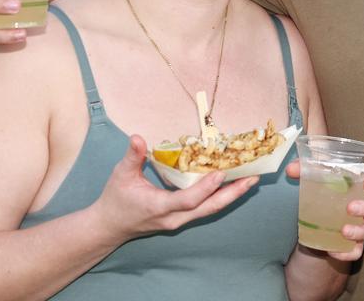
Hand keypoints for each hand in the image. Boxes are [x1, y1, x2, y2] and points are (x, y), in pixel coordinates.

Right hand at [93, 135, 257, 239]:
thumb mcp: (121, 175)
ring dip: (231, 195)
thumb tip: (137, 138)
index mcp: (159, 207)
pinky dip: (220, 197)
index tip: (221, 173)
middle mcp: (174, 218)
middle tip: (253, 178)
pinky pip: (205, 209)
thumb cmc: (116, 199)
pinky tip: (232, 185)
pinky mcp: (182, 219)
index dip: (206, 188)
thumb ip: (132, 156)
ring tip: (250, 180)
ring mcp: (179, 221)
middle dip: (233, 193)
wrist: (110, 226)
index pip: (188, 200)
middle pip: (209, 208)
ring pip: (210, 210)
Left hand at [285, 160, 363, 260]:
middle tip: (350, 208)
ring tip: (343, 231)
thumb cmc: (326, 189)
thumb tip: (290, 169)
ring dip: (359, 231)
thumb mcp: (316, 176)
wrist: (318, 218)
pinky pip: (357, 251)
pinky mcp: (354, 242)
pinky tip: (334, 250)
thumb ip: (304, 168)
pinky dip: (348, 252)